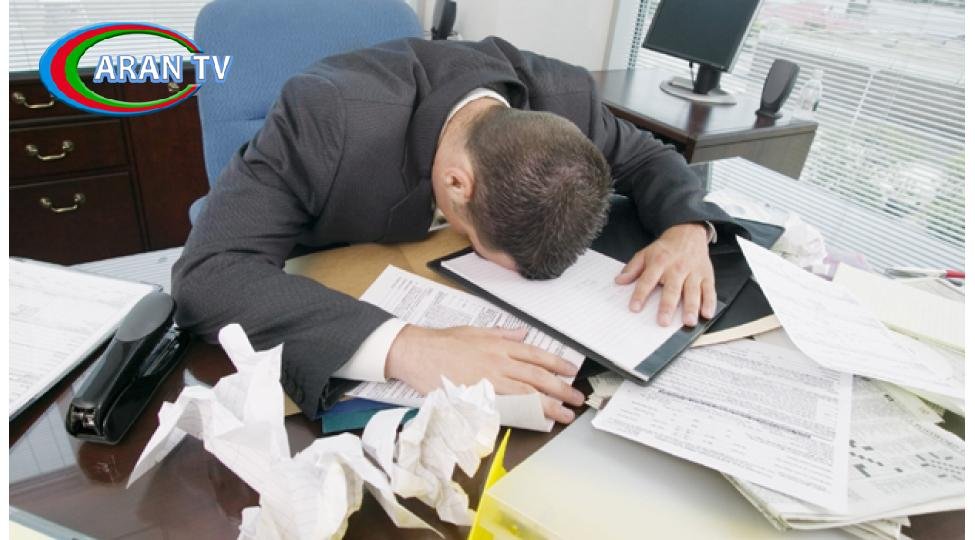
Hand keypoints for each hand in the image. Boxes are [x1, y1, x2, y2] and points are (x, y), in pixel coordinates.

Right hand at [385, 325, 583, 423]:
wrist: (416, 352)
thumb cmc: (443, 342)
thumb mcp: (477, 331)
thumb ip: (502, 334)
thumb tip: (522, 333)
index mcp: (499, 346)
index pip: (536, 356)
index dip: (557, 364)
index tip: (572, 372)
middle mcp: (498, 364)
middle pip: (536, 377)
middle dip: (560, 388)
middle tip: (576, 398)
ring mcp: (488, 382)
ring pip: (525, 394)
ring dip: (547, 405)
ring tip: (563, 414)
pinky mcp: (476, 398)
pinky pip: (503, 408)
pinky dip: (520, 415)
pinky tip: (533, 422)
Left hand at [614, 223, 715, 326]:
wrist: (688, 232)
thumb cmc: (665, 248)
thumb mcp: (645, 253)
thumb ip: (632, 268)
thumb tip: (619, 281)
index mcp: (659, 263)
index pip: (647, 280)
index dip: (640, 294)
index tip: (635, 308)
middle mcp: (676, 268)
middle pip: (672, 289)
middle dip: (667, 306)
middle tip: (664, 321)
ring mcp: (693, 272)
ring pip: (692, 291)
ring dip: (691, 307)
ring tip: (688, 321)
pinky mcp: (706, 275)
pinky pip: (709, 290)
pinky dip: (709, 302)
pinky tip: (707, 314)